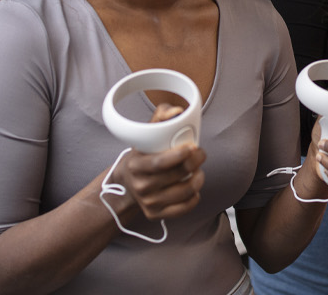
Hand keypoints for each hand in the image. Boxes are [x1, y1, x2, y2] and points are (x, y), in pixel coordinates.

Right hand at [110, 104, 206, 219]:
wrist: (127, 183)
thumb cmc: (143, 154)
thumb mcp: (146, 134)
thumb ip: (161, 116)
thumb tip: (178, 111)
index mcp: (136, 165)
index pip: (160, 163)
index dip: (179, 156)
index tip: (192, 147)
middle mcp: (140, 186)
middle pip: (176, 176)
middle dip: (195, 163)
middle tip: (200, 154)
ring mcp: (148, 202)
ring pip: (184, 192)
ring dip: (198, 179)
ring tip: (198, 170)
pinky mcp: (156, 214)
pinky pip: (184, 209)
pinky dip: (194, 197)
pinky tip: (193, 188)